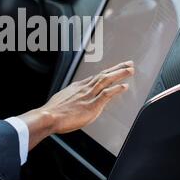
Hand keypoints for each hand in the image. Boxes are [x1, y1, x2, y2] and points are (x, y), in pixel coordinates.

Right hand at [18, 61, 134, 149]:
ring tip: (130, 69)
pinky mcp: (92, 105)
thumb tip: (75, 99)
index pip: (96, 77)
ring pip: (107, 80)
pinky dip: (116, 89)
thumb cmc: (53, 112)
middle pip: (104, 74)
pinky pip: (107, 94)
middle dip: (117, 68)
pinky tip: (124, 86)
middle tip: (128, 63)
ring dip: (120, 74)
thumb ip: (71, 98)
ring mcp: (89, 95)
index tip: (114, 68)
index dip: (107, 72)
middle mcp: (85, 88)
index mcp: (78, 87)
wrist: (49, 116)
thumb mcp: (62, 99)